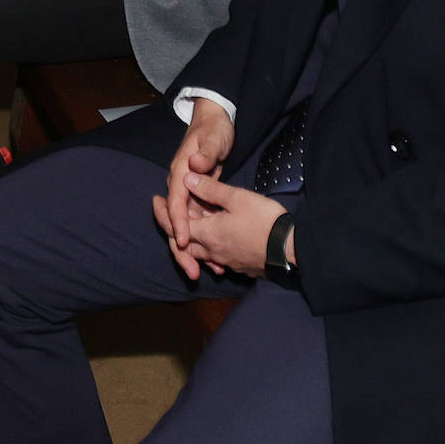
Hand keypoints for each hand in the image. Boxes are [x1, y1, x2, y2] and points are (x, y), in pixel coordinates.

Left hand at [153, 173, 285, 279]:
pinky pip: (214, 257)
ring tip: (190, 222)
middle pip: (183, 243)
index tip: (155, 200)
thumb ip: (210, 188)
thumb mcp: (236, 197)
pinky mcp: (238, 265)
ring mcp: (225, 260)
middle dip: (172, 227)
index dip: (163, 213)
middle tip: (167, 211)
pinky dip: (207, 246)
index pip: (175, 226)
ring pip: (199, 251)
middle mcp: (212, 251)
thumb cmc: (263, 220)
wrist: (289, 248)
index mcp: (207, 234)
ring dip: (190, 238)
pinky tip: (214, 237)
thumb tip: (187, 178)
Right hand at [155, 99, 235, 278]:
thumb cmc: (213, 130)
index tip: (183, 241)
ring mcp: (190, 193)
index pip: (176, 201)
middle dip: (182, 247)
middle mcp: (181, 185)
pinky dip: (206, 239)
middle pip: (177, 221)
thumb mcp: (212, 139)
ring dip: (196, 249)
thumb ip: (205, 153)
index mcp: (180, 172)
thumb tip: (195, 165)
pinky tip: (217, 257)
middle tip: (192, 271)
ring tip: (210, 271)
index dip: (178, 222)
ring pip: (189, 226)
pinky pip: (200, 223)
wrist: (215, 122)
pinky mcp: (200, 198)